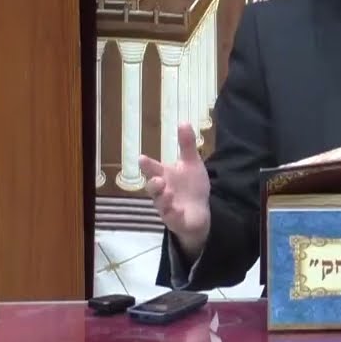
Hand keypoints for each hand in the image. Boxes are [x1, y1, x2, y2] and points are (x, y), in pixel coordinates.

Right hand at [139, 123, 211, 258]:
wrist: (199, 213)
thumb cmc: (190, 186)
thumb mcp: (192, 163)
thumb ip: (186, 144)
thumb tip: (183, 121)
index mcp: (165, 176)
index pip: (153, 168)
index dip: (147, 164)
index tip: (141, 157)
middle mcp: (162, 192)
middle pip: (153, 188)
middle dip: (153, 184)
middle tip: (157, 179)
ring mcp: (167, 207)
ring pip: (161, 204)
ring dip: (163, 198)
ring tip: (167, 192)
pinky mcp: (176, 220)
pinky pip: (174, 218)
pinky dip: (175, 214)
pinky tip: (179, 210)